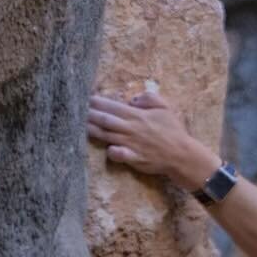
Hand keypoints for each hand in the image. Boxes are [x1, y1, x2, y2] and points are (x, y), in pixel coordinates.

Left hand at [87, 90, 214, 185]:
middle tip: (74, 109)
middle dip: (89, 114)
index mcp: (138, 116)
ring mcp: (132, 144)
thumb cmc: (173, 130)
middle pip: (106, 120)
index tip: (85, 98)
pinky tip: (105, 148)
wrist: (182, 154)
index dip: (98, 102)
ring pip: (107, 135)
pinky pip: (119, 154)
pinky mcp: (134, 158)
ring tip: (77, 125)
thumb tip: (132, 99)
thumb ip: (149, 98)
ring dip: (92, 130)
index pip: (113, 106)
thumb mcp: (166, 108)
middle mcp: (132, 129)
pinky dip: (111, 151)